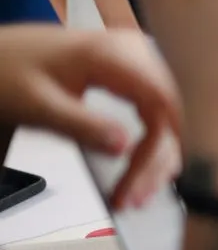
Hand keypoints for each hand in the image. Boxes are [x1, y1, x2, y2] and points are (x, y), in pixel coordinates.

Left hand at [0, 26, 180, 208]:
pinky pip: (158, 111)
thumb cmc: (9, 70)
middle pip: (170, 113)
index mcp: (113, 53)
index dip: (158, 148)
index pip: (160, 104)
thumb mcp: (38, 103)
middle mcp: (134, 53)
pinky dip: (155, 141)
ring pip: (170, 115)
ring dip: (160, 155)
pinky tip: (147, 165)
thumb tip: (124, 148)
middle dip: (159, 159)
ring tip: (140, 191)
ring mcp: (138, 62)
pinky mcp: (135, 74)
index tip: (141, 183)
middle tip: (137, 197)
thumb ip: (82, 125)